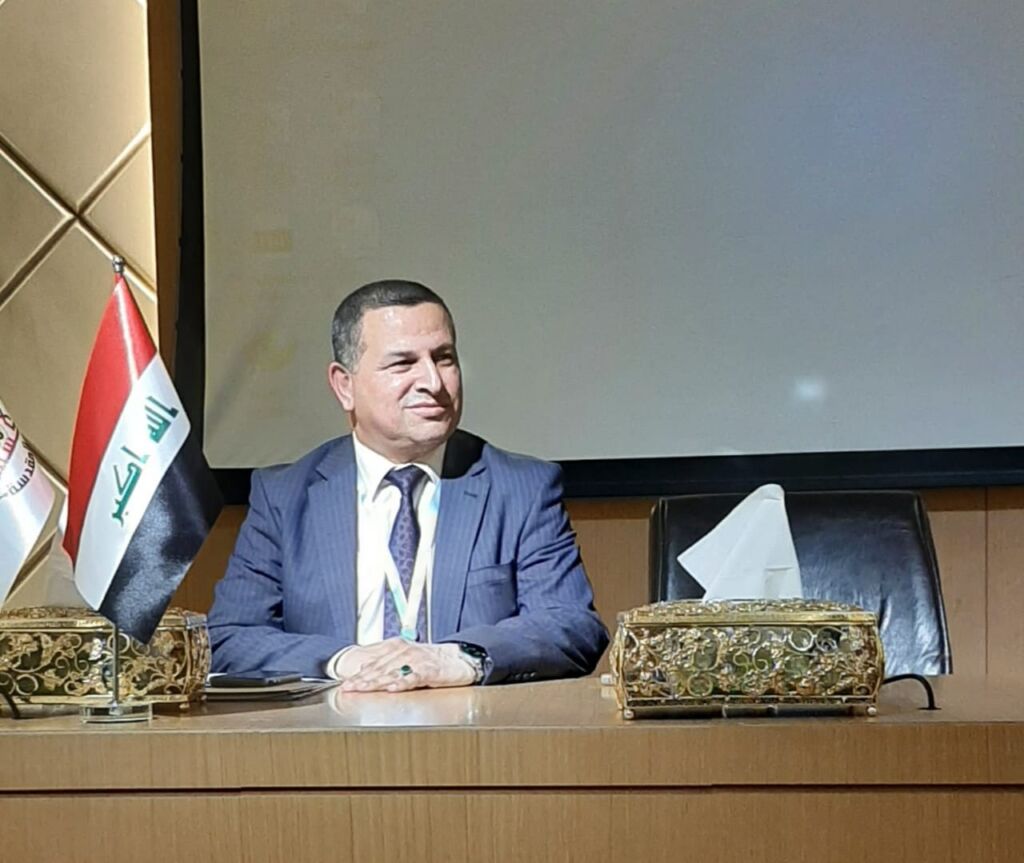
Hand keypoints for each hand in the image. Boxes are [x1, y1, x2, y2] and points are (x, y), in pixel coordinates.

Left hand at [337, 639, 475, 691]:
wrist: (458, 659)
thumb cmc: (432, 661)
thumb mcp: (406, 658)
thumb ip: (386, 662)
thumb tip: (365, 667)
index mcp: (397, 647)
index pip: (374, 662)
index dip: (359, 674)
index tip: (346, 683)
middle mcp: (405, 652)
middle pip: (380, 668)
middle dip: (363, 679)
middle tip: (349, 688)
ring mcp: (417, 661)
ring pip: (392, 672)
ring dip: (376, 681)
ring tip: (364, 688)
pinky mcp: (429, 670)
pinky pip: (413, 677)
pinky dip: (402, 682)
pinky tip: (392, 688)